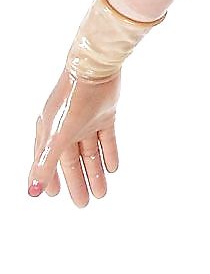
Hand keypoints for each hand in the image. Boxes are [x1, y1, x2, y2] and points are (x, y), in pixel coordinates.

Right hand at [29, 68, 120, 206]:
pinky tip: (113, 168)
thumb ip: (45, 164)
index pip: (47, 161)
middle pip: (71, 161)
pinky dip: (109, 153)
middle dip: (77, 182)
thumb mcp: (55, 136)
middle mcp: (66, 128)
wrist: (94, 69)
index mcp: (49, 132)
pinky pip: (106, 139)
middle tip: (83, 204)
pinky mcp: (104, 113)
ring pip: (90, 153)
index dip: (49, 178)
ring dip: (95, 172)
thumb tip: (32, 191)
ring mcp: (86, 121)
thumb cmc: (70, 101)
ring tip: (101, 194)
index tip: (52, 195)